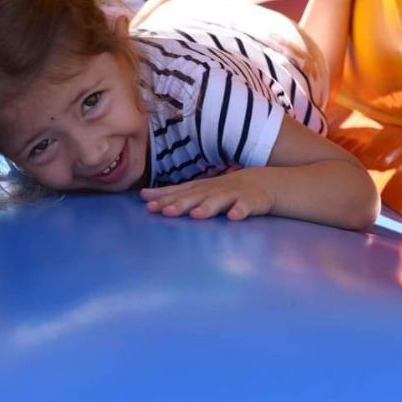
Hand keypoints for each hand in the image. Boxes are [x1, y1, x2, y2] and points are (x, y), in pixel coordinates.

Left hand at [140, 169, 273, 220]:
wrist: (259, 183)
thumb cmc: (221, 190)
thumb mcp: (196, 190)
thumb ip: (171, 194)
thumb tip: (142, 196)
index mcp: (199, 189)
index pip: (179, 194)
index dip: (164, 200)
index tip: (148, 207)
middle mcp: (213, 190)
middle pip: (195, 197)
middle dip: (181, 204)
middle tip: (166, 212)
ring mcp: (232, 195)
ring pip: (219, 201)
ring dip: (208, 207)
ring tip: (196, 215)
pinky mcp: (251, 202)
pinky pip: (246, 207)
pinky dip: (240, 211)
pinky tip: (234, 217)